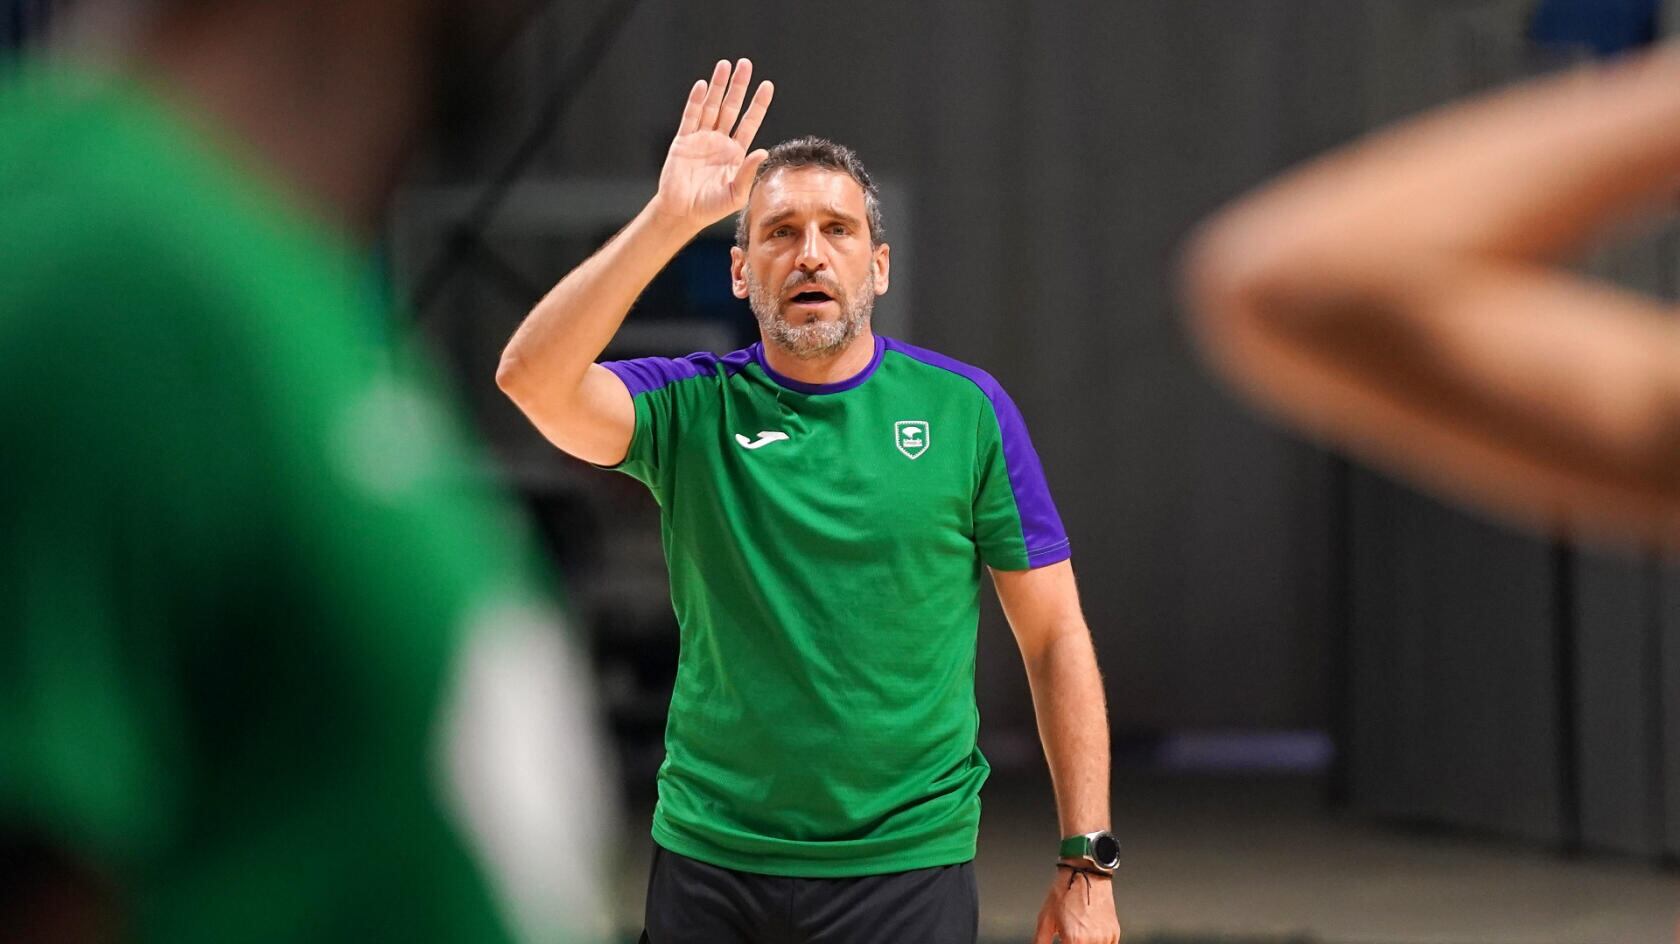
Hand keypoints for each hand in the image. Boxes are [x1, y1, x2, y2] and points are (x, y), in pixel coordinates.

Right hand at [650, 58, 773, 229]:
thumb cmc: (711, 207)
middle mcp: (719, 141)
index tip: (767, 85)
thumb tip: (763, 151)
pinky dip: (696, 101)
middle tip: (745, 64)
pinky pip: (691, 117)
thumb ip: (748, 172)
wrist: (682, 213)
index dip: (758, 104)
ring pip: (711, 107)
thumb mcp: (736, 193)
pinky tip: (703, 86)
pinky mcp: (683, 141)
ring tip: (724, 65)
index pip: (750, 122)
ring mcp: (701, 139)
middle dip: (738, 86)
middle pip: (731, 107)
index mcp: (735, 152)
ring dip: (718, 86)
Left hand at [1032, 866, 1120, 943]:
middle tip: (1068, 938)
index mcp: (1074, 939)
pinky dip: (1096, 943)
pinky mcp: (1114, 933)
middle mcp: (1092, 941)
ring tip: (1078, 933)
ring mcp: (1106, 938)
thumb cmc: (1066, 892)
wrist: (1086, 873)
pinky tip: (1088, 934)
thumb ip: (1041, 941)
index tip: (1063, 942)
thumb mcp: (1045, 918)